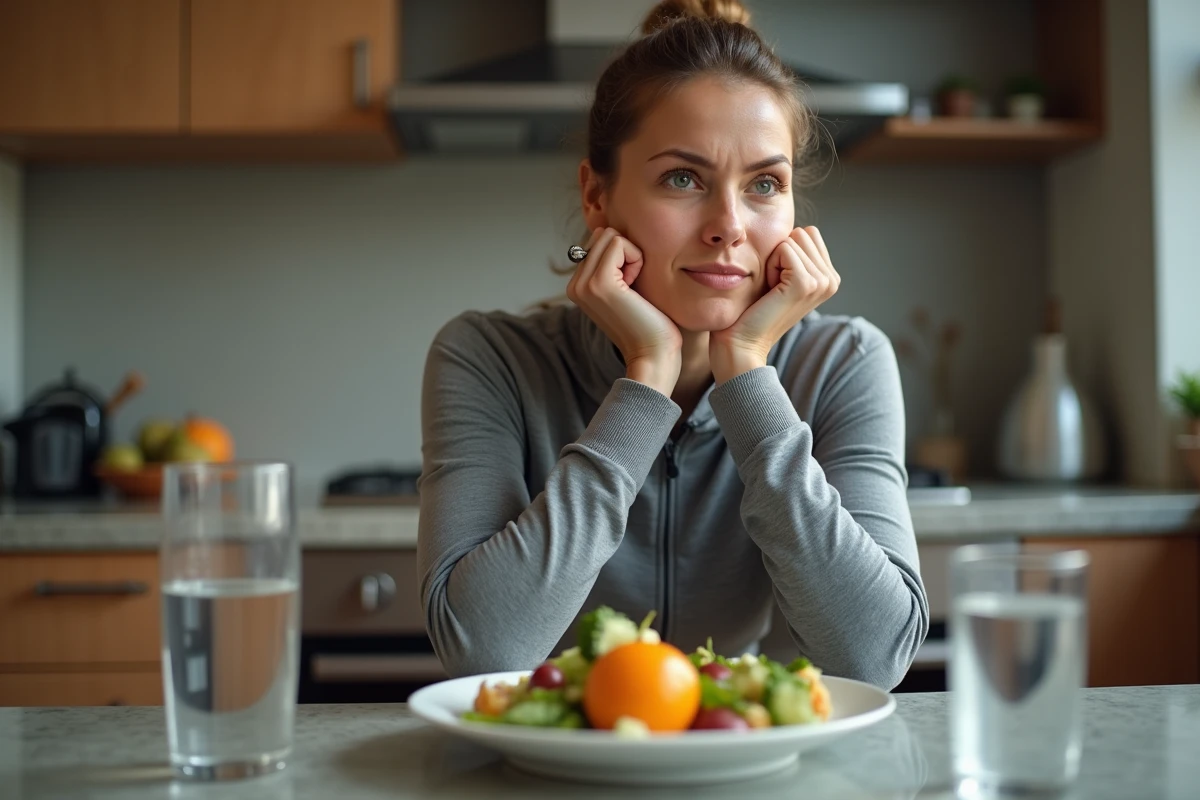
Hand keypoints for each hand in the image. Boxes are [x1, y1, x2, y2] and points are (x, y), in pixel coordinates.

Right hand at [566, 227, 682, 395]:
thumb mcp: (628, 288)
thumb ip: (616, 264)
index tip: (631, 287)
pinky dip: (636, 259)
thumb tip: (612, 232)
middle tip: (634, 286)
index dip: (624, 256)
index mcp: (579, 286)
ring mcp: (583, 284)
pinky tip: (635, 287)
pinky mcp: (598, 282)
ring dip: (632, 256)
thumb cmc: (650, 324)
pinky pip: (618, 243)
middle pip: (603, 234)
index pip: (600, 241)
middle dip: (627, 253)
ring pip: (609, 235)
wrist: (653, 355)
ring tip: (634, 288)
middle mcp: (575, 284)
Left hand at [710, 226, 839, 383]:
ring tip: (771, 289)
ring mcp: (822, 282)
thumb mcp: (779, 276)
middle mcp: (832, 280)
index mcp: (829, 277)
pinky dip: (770, 265)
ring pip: (792, 239)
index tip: (776, 281)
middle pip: (802, 233)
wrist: (743, 343)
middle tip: (772, 286)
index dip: (783, 252)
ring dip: (773, 261)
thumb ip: (793, 253)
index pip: (807, 233)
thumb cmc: (753, 310)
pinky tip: (769, 290)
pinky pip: (784, 249)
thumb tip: (796, 228)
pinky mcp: (807, 284)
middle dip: (779, 254)